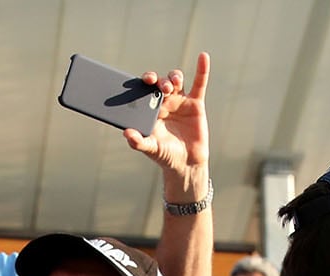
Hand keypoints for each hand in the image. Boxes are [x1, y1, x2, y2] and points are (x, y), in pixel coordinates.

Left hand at [128, 53, 209, 198]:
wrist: (186, 163)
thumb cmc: (165, 156)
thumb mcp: (151, 149)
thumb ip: (138, 142)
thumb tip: (126, 133)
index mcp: (149, 109)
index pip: (144, 90)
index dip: (144, 83)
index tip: (144, 80)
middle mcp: (164, 102)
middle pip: (160, 83)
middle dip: (159, 81)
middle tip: (160, 86)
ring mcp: (180, 101)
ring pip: (176, 81)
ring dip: (174, 78)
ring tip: (173, 85)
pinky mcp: (196, 103)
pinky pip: (199, 83)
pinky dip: (202, 70)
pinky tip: (203, 57)